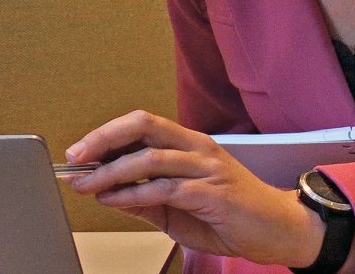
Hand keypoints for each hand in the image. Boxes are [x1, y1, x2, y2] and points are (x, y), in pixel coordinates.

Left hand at [62, 111, 327, 267]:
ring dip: (112, 172)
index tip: (78, 152)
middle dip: (104, 139)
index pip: (141, 125)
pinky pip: (165, 189)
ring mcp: (206, 168)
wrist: (279, 230)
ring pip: (150, 158)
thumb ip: (146, 198)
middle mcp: (197, 147)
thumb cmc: (231, 216)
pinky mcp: (212, 192)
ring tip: (88, 185)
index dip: (106, 134)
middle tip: (76, 156)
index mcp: (189, 144)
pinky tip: (114, 200)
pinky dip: (134, 194)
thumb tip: (108, 193)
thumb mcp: (178, 208)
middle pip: (143, 126)